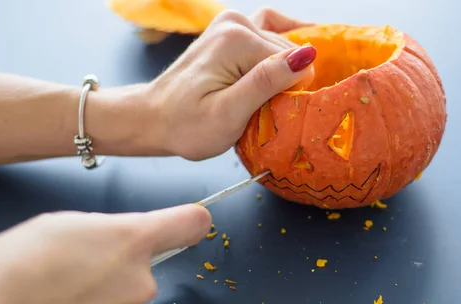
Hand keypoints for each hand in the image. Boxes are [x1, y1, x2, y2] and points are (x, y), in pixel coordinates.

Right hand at [0, 205, 210, 303]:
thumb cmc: (13, 273)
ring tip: (52, 294)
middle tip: (69, 267)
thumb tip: (115, 239)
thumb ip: (103, 229)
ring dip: (96, 297)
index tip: (197, 222)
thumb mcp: (59, 225)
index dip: (191, 221)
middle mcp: (138, 282)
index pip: (185, 224)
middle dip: (113, 267)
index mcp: (130, 242)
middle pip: (138, 270)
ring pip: (118, 301)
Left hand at [140, 8, 316, 159]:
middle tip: (263, 110)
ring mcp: (231, 22)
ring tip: (268, 95)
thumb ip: (266, 83)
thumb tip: (306, 57)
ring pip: (281, 44)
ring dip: (282, 69)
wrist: (153, 119)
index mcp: (238, 40)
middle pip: (287, 53)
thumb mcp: (229, 114)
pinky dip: (282, 43)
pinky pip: (269, 29)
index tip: (269, 115)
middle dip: (284, 82)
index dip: (289, 94)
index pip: (292, 64)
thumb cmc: (187, 126)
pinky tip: (292, 59)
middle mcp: (236, 21)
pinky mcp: (230, 30)